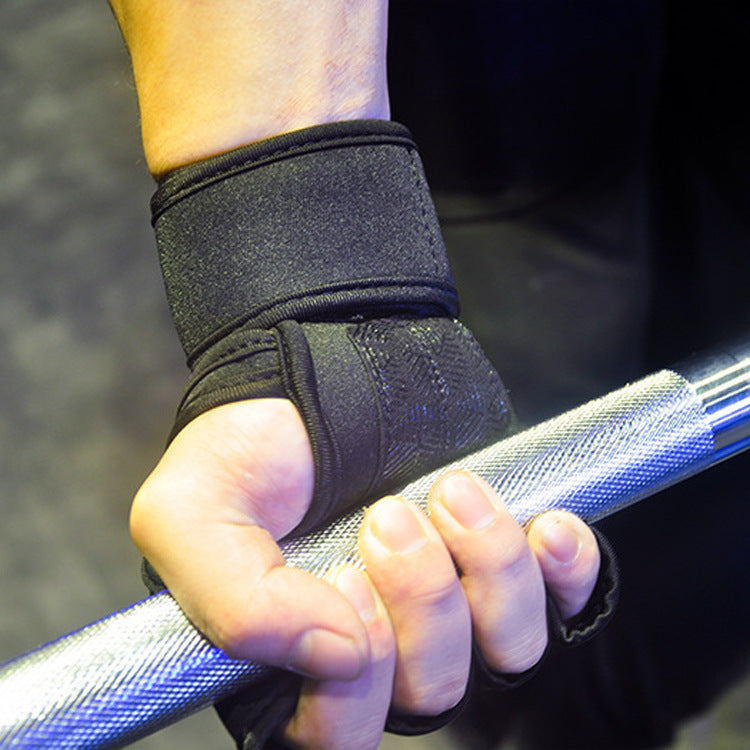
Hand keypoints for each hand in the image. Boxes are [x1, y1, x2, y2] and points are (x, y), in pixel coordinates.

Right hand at [131, 399, 600, 748]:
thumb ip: (235, 604)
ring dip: (489, 570)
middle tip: (388, 515)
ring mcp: (448, 602)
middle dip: (421, 603)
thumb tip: (337, 653)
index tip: (344, 579)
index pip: (337, 736)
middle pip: (431, 694)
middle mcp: (378, 642)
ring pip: (509, 652)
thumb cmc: (250, 439)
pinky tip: (546, 524)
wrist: (318, 359)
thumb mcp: (191, 514)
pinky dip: (565, 569)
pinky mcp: (498, 558)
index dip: (353, 678)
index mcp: (294, 655)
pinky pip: (565, 600)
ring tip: (452, 492)